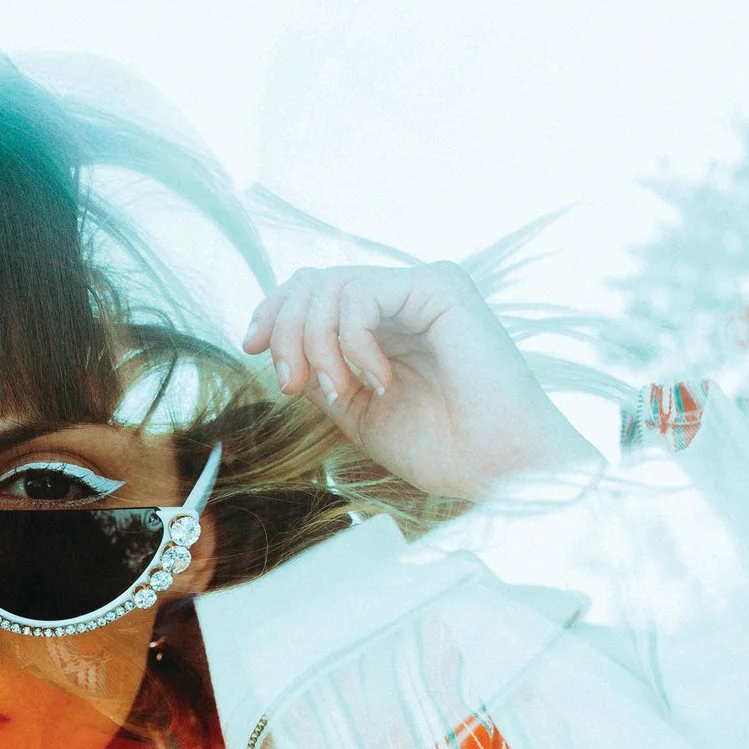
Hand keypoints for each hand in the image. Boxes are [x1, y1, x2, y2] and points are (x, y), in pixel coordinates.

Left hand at [241, 263, 598, 498]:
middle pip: (312, 280)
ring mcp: (421, 289)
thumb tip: (270, 342)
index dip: (272, 311)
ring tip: (339, 392)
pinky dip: (352, 341)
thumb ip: (318, 371)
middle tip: (294, 386)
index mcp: (382, 324)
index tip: (251, 348)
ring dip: (316, 344)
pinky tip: (378, 380)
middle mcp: (401, 298)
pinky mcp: (441, 286)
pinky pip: (363, 294)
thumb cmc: (439, 448)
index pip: (310, 290)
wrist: (497, 468)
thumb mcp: (355, 410)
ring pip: (330, 283)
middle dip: (286, 332)